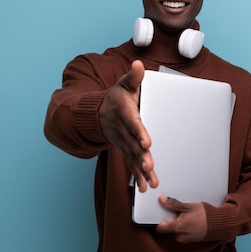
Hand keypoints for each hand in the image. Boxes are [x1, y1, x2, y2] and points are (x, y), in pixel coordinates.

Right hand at [99, 60, 157, 191]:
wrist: (98, 113)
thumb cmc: (117, 97)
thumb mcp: (124, 84)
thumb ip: (133, 77)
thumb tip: (138, 64)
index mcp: (125, 113)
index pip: (133, 123)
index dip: (139, 132)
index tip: (147, 142)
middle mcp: (122, 130)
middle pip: (133, 144)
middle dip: (141, 156)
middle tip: (150, 165)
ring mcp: (122, 142)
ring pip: (133, 157)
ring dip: (142, 170)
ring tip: (151, 181)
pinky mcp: (124, 150)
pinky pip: (131, 164)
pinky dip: (138, 176)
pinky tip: (146, 187)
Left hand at [156, 195, 207, 242]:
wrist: (218, 224)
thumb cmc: (205, 214)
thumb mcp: (188, 206)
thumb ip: (173, 204)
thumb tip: (161, 199)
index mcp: (178, 227)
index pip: (159, 228)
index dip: (159, 220)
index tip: (163, 213)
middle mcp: (180, 236)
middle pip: (167, 229)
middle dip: (171, 220)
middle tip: (179, 212)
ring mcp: (185, 239)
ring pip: (175, 231)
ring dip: (178, 224)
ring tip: (187, 217)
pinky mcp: (189, 240)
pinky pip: (182, 233)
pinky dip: (184, 228)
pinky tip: (190, 222)